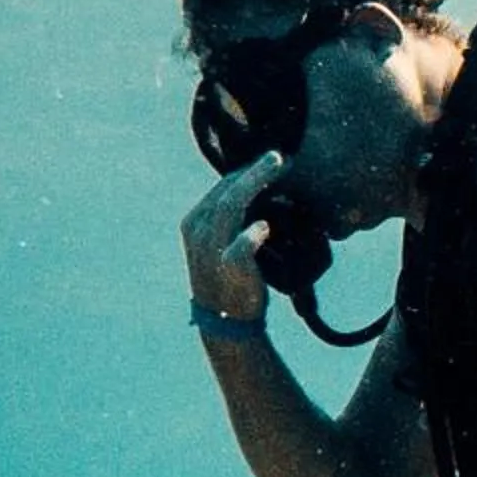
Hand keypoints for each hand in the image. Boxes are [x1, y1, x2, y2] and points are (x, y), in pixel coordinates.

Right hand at [179, 148, 286, 325]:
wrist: (225, 320)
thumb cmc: (230, 276)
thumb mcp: (223, 242)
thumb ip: (235, 218)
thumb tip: (265, 191)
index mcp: (195, 221)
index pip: (221, 187)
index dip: (247, 170)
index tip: (274, 160)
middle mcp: (198, 231)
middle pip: (226, 191)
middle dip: (254, 170)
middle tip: (281, 156)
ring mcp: (210, 249)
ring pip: (230, 207)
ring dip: (255, 183)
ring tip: (276, 169)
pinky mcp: (227, 269)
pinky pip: (238, 248)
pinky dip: (250, 237)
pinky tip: (263, 228)